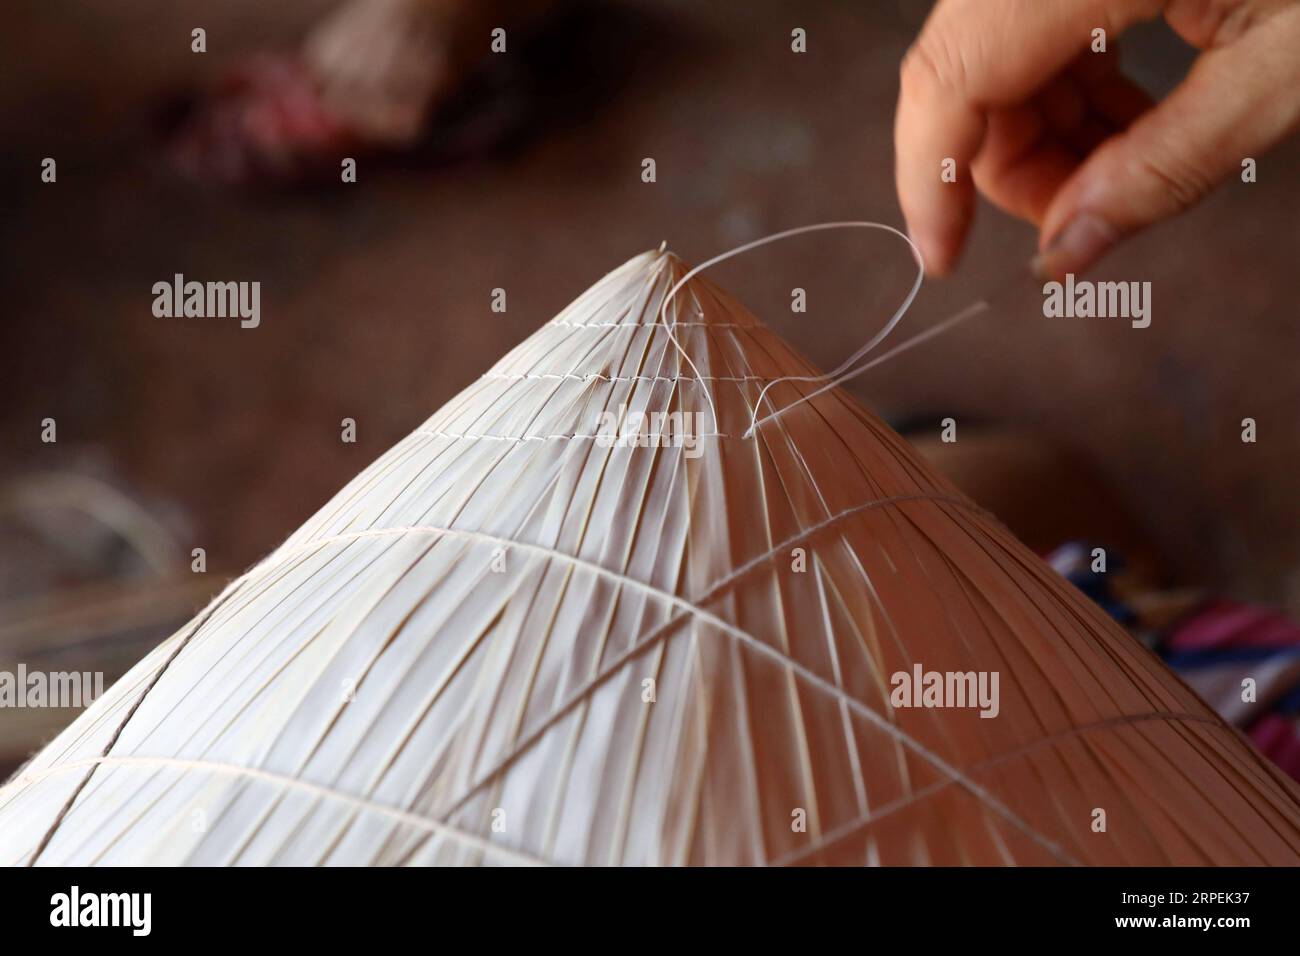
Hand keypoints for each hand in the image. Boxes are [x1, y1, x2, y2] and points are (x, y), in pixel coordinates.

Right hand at [894, 0, 1299, 278]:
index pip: (950, 77)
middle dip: (1003, 165)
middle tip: (1075, 222)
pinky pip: (1035, 16)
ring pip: (993, 47)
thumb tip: (1064, 252)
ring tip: (1122, 164)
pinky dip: (1068, 78)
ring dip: (1039, 128)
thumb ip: (1165, 167)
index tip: (944, 259)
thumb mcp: (1292, 64)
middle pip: (963, 67)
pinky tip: (1129, 110)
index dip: (931, 182)